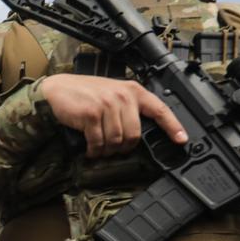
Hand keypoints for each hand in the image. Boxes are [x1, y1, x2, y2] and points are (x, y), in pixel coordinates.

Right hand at [39, 74, 185, 158]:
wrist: (57, 90)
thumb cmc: (84, 94)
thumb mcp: (112, 93)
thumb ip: (128, 107)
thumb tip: (137, 133)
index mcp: (132, 91)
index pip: (160, 109)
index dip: (173, 126)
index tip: (182, 140)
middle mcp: (123, 96)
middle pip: (134, 134)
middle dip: (124, 148)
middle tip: (114, 149)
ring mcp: (107, 104)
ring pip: (116, 140)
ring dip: (106, 151)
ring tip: (99, 149)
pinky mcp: (92, 114)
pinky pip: (99, 142)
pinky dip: (94, 150)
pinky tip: (90, 149)